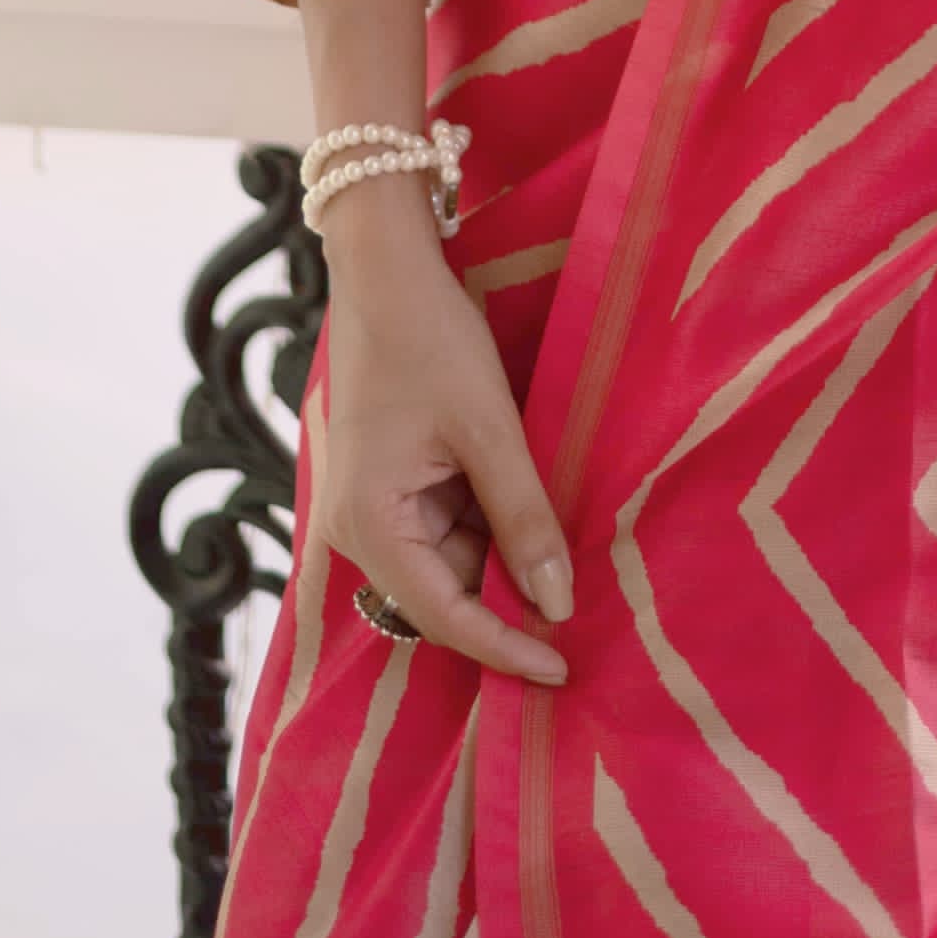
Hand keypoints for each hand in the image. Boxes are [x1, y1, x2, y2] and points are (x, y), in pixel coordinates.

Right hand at [315, 175, 573, 686]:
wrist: (386, 269)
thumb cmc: (431, 341)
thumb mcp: (488, 430)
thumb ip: (523, 518)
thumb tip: (557, 603)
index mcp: (368, 527)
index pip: (443, 616)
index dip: (504, 646)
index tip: (562, 668)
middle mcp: (356, 530)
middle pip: (442, 592)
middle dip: (507, 595)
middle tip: (580, 603)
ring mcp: (370, 507)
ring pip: (448, 557)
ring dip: (501, 550)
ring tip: (562, 540)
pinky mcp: (386, 484)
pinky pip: (443, 524)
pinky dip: (487, 519)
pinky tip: (528, 507)